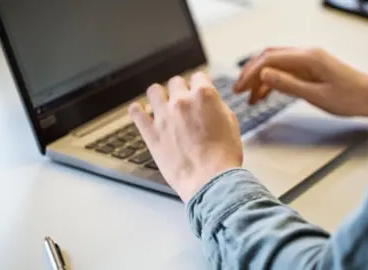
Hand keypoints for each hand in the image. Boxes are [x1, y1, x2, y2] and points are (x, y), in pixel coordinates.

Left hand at [129, 72, 242, 202]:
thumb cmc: (222, 157)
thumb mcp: (231, 124)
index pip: (199, 77)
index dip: (200, 84)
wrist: (209, 180)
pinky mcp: (151, 133)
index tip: (199, 90)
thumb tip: (211, 102)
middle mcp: (182, 102)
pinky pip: (136, 113)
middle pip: (176, 82)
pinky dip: (138, 110)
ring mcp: (164, 116)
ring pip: (154, 91)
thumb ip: (217, 107)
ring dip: (159, 96)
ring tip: (162, 104)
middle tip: (184, 102)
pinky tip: (141, 112)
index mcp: (204, 96)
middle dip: (181, 90)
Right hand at [235, 47, 367, 116]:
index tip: (239, 87)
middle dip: (251, 73)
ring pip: (276, 65)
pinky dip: (274, 82)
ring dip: (261, 79)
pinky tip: (266, 94)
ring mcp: (309, 61)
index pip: (269, 59)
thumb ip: (288, 84)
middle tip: (238, 90)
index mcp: (308, 58)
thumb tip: (264, 75)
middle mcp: (307, 55)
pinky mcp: (312, 69)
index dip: (251, 73)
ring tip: (250, 98)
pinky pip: (287, 71)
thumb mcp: (317, 95)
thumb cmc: (351, 98)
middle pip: (270, 57)